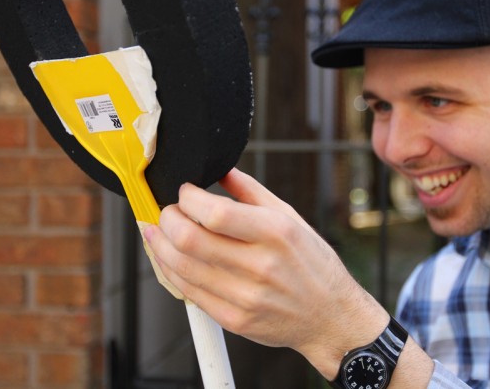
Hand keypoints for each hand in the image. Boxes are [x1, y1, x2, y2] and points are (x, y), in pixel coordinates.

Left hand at [143, 168, 388, 377]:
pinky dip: (171, 272)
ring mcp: (246, 296)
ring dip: (160, 246)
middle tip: (167, 211)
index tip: (185, 192)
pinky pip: (189, 293)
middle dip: (167, 219)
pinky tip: (169, 259)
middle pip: (190, 240)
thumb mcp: (290, 217)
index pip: (214, 213)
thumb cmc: (313, 265)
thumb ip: (250, 191)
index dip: (188, 198)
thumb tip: (220, 170)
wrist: (330, 317)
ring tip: (158, 232)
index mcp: (275, 233)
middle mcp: (260, 265)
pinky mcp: (235, 319)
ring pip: (182, 267)